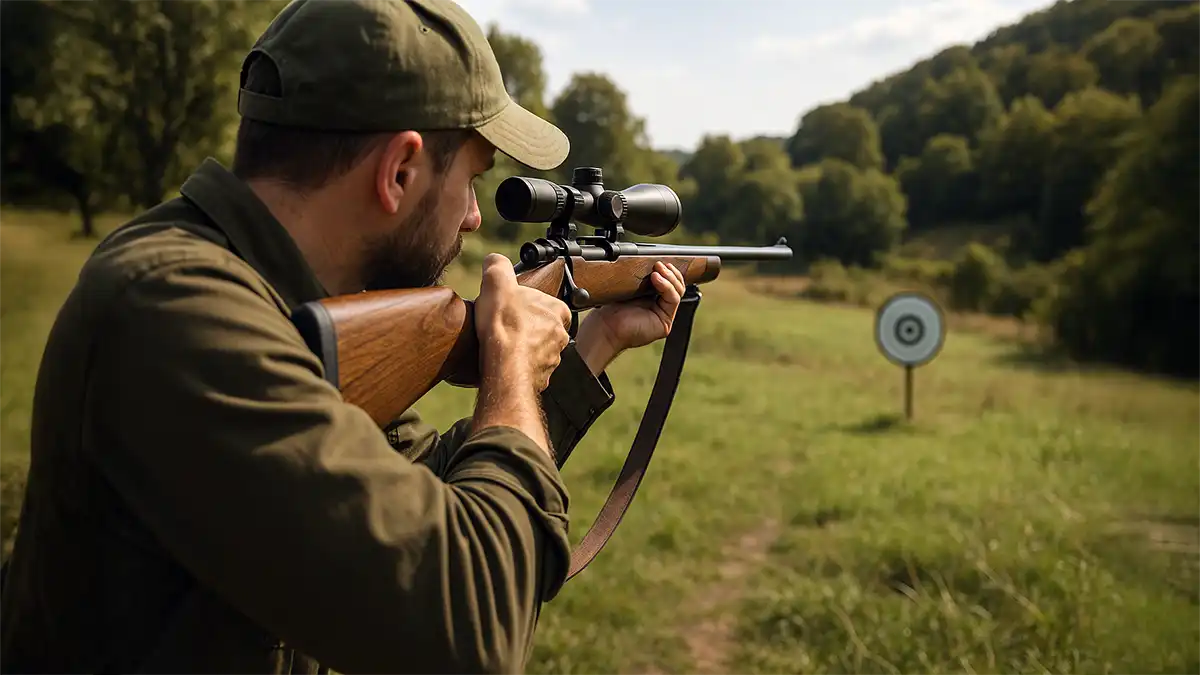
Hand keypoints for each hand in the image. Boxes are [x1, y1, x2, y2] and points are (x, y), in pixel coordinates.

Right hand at [474, 253, 570, 391]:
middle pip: (542, 326)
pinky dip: (518, 366)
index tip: (514, 306)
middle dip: (526, 326)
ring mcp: (552, 358)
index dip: (528, 302)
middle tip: (505, 325)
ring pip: (537, 349)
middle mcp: (559, 335)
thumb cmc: (505, 326)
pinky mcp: (541, 377)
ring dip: (522, 347)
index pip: (548, 302)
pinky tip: (503, 362)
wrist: (504, 367)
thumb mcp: (497, 282)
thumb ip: (498, 266)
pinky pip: (530, 369)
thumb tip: (495, 261)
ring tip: (502, 345)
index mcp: (557, 310)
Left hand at [575, 261, 686, 374]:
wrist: (605, 325)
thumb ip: (644, 277)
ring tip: (657, 270)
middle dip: (670, 272)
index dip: (668, 270)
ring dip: (669, 277)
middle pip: (677, 285)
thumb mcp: (631, 286)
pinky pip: (673, 300)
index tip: (660, 260)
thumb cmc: (612, 307)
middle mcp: (660, 307)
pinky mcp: (664, 323)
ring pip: (677, 291)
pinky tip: (656, 279)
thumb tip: (656, 263)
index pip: (669, 281)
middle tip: (659, 264)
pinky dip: (667, 287)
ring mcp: (664, 316)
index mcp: (653, 298)